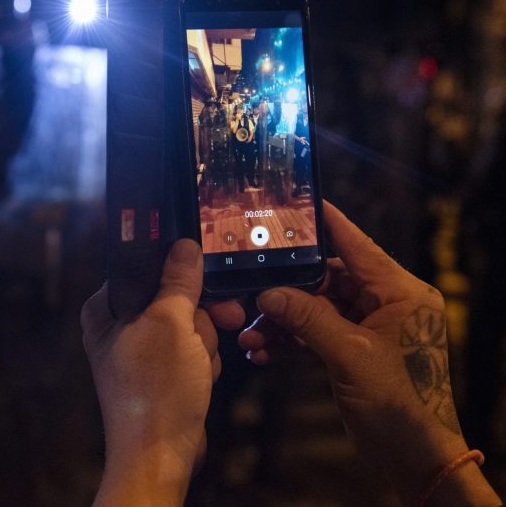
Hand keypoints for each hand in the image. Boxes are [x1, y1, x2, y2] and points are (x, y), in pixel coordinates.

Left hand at [82, 239, 243, 505]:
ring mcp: (142, 349)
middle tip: (218, 325)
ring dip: (203, 343)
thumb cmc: (155, 390)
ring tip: (196, 366)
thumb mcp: (169, 324)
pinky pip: (192, 348)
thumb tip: (183, 246)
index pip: (147, 267)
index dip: (180, 272)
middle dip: (199, 318)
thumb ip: (177, 282)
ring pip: (191, 323)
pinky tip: (198, 378)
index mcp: (107, 306)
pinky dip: (202, 361)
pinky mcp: (162, 369)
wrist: (161, 455)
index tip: (206, 277)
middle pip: (175, 295)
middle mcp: (120, 324)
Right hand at [229, 202, 500, 505]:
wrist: (414, 459)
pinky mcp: (354, 352)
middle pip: (328, 281)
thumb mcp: (351, 355)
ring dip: (284, 323)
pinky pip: (317, 335)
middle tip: (252, 295)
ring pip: (317, 310)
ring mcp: (369, 329)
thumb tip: (270, 293)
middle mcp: (386, 304)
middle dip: (288, 293)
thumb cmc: (399, 403)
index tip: (298, 204)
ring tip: (251, 335)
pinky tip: (263, 352)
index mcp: (400, 293)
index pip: (357, 246)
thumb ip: (309, 319)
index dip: (327, 224)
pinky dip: (292, 343)